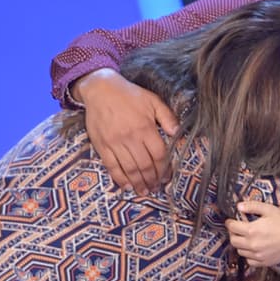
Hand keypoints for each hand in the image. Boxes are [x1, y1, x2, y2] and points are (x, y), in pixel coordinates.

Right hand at [77, 68, 180, 193]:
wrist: (100, 89)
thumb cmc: (130, 95)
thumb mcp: (153, 101)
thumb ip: (167, 117)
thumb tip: (178, 133)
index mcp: (145, 128)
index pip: (159, 155)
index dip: (164, 169)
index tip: (167, 177)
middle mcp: (130, 138)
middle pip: (145, 165)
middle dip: (153, 179)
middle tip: (157, 187)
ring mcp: (114, 143)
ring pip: (129, 169)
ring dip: (139, 183)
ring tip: (145, 191)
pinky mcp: (101, 145)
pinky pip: (111, 166)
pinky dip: (120, 179)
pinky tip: (127, 186)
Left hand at [227, 200, 279, 266]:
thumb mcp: (269, 209)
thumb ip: (252, 206)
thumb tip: (239, 206)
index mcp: (251, 230)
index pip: (232, 227)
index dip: (230, 223)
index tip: (231, 221)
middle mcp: (252, 244)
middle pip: (233, 240)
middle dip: (233, 234)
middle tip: (238, 230)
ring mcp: (258, 255)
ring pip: (240, 251)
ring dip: (241, 244)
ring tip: (247, 239)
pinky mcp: (264, 262)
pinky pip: (249, 261)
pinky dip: (249, 256)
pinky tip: (254, 249)